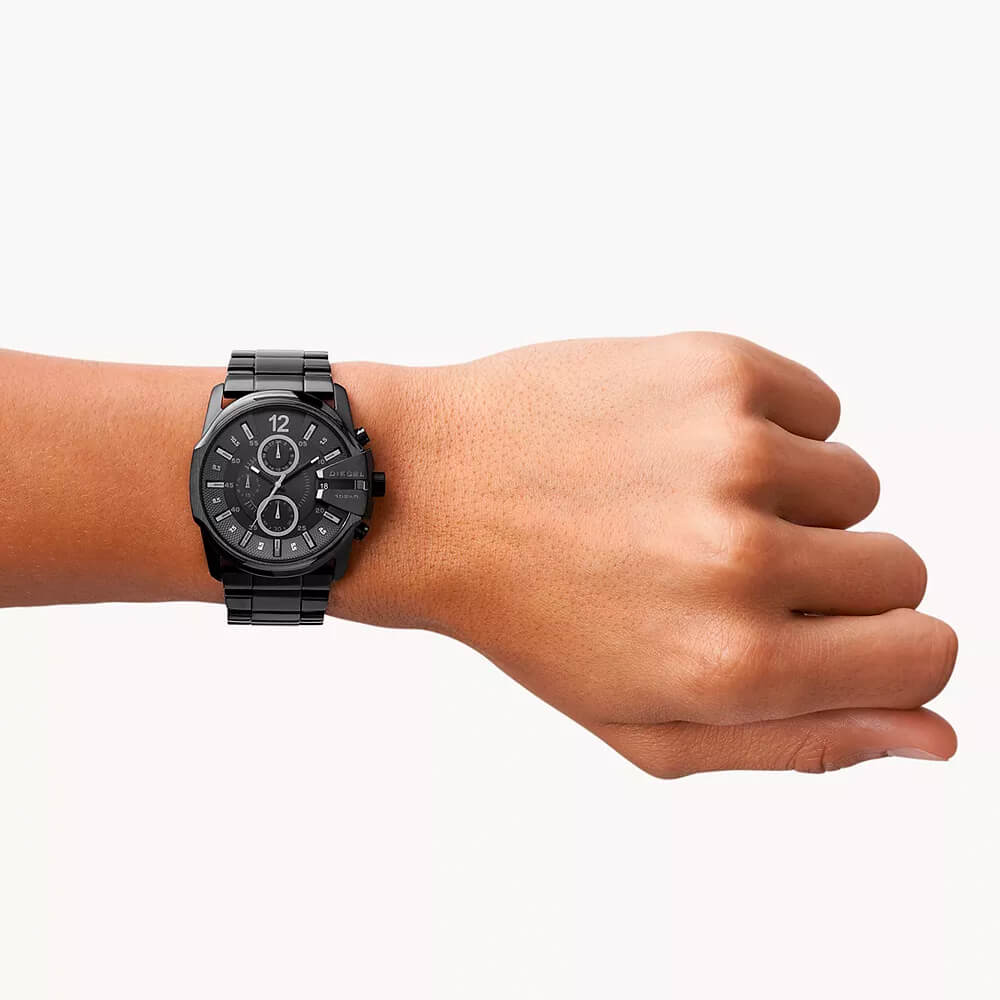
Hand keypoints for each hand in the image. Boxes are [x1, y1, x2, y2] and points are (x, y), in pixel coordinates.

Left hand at [353, 333, 957, 776]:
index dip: (891, 652)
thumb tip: (934, 734)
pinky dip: (769, 429)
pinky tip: (680, 448)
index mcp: (733, 666)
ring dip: (790, 501)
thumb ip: (799, 742)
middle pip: (900, 569)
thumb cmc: (532, 615)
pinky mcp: (716, 368)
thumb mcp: (647, 726)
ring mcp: (733, 451)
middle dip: (829, 579)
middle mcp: (743, 558)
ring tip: (685, 506)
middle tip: (721, 569)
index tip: (836, 635)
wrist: (432, 491)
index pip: (924, 656)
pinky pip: (818, 406)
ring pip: (857, 484)